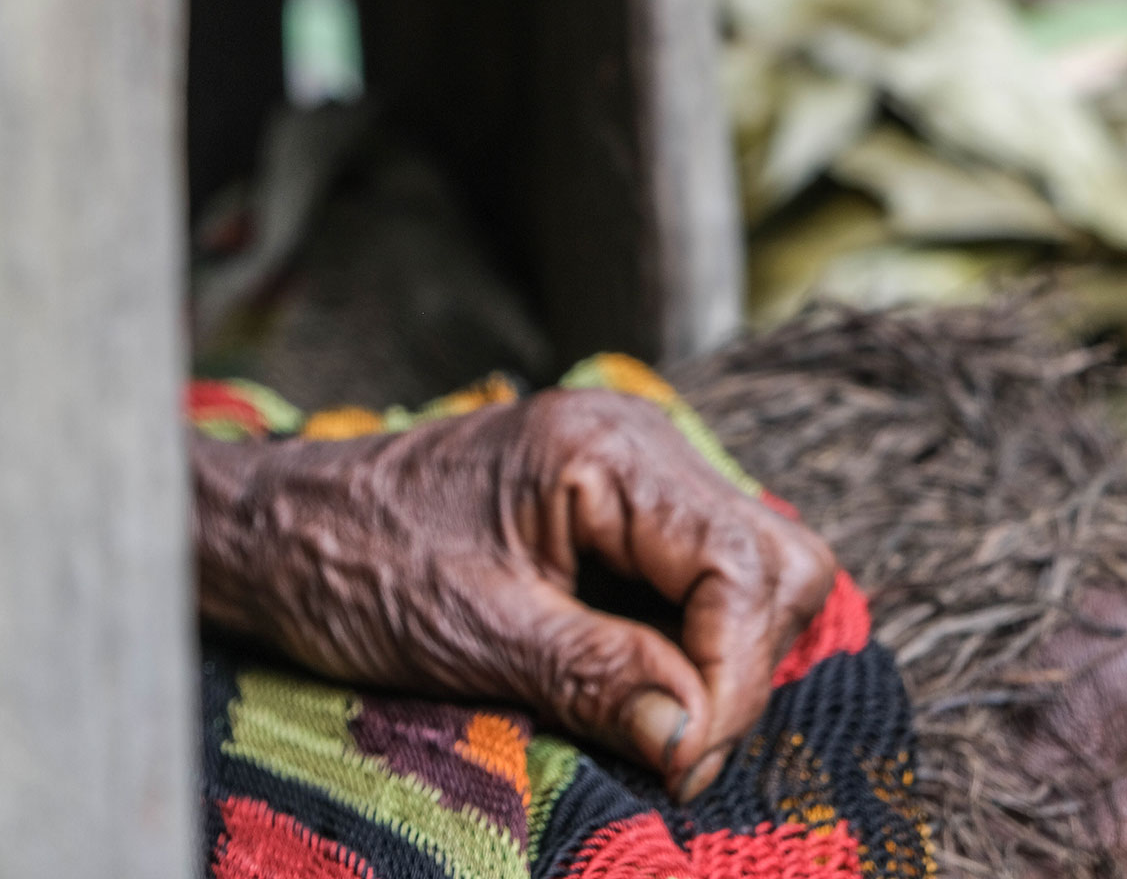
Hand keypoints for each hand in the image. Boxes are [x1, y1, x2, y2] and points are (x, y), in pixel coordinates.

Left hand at [194, 388, 833, 801]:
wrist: (279, 527)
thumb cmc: (354, 564)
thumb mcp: (473, 634)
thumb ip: (597, 677)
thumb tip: (694, 738)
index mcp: (605, 452)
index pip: (740, 565)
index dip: (731, 676)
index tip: (684, 761)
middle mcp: (638, 440)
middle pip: (772, 557)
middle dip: (744, 664)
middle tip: (678, 750)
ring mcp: (635, 468)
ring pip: (753, 566)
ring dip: (724, 656)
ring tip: (658, 726)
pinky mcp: (620, 504)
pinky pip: (702, 571)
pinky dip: (693, 638)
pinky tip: (642, 686)